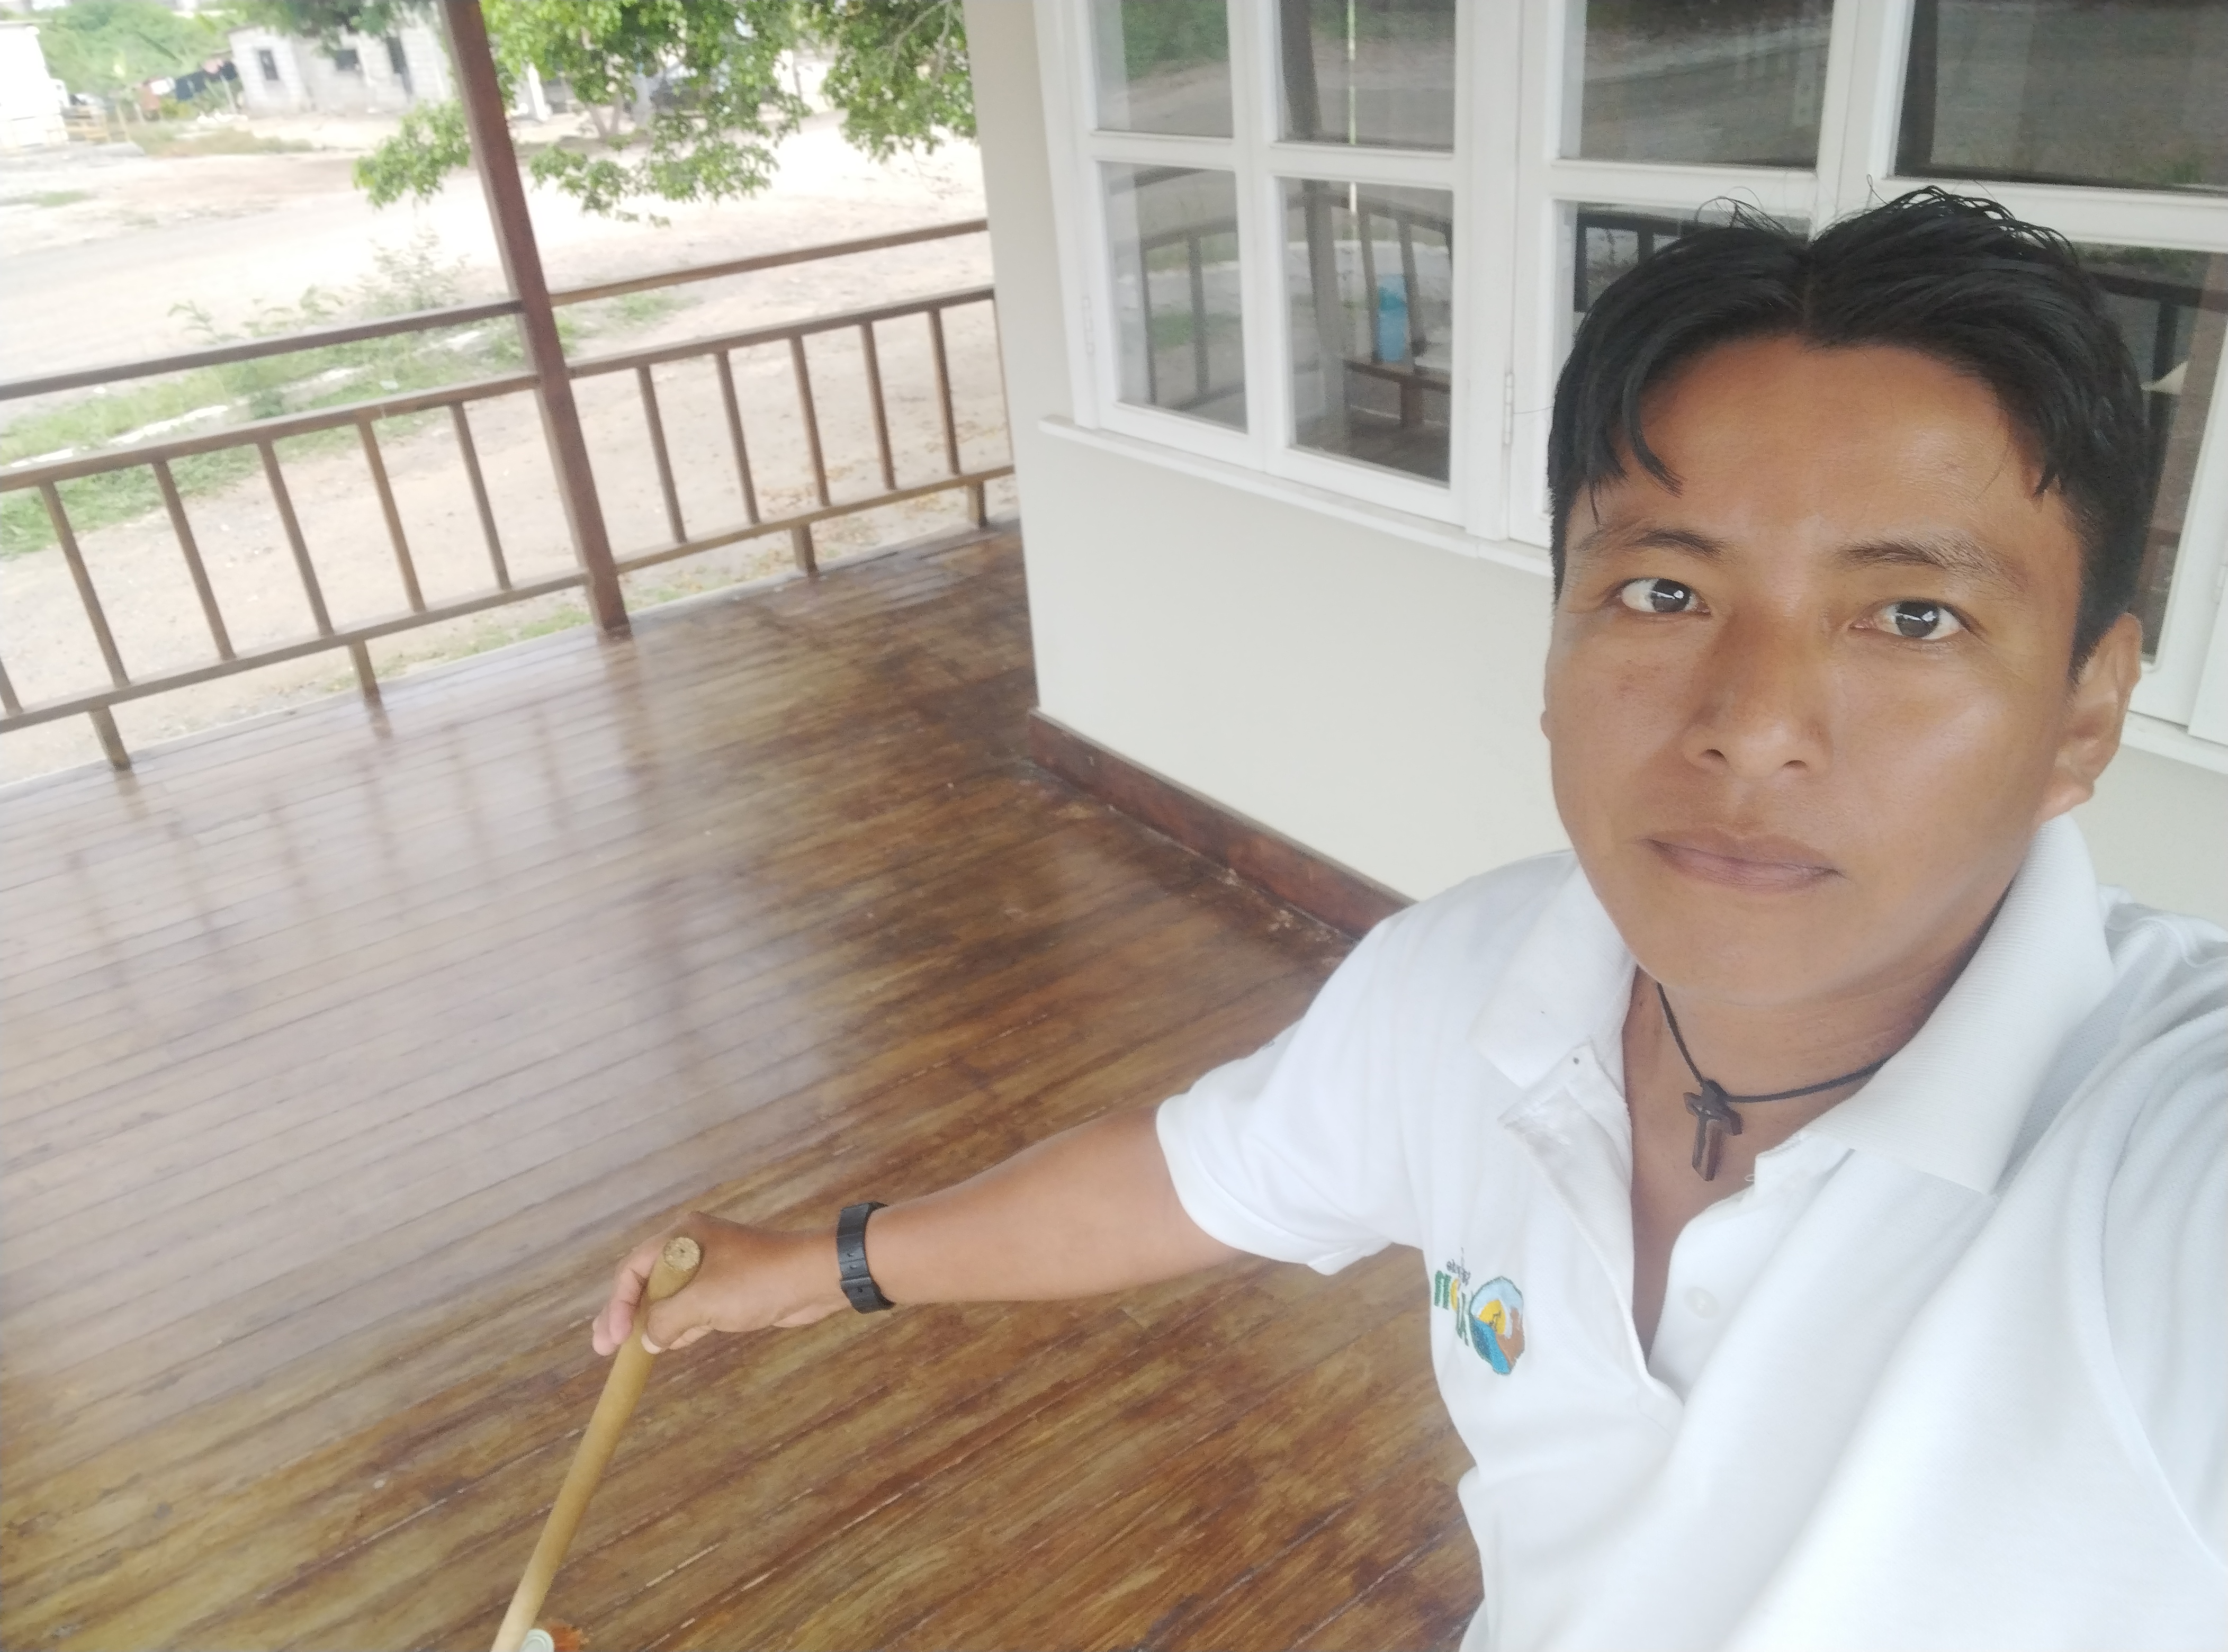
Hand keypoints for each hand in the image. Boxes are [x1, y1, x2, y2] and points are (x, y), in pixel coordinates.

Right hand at [590, 1212, 847, 1355]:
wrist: (815, 1280)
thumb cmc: (758, 1282)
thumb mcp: (702, 1303)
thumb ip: (666, 1321)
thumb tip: (647, 1340)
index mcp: (682, 1237)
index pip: (634, 1269)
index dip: (618, 1303)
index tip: (613, 1337)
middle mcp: (692, 1247)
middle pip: (646, 1283)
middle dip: (626, 1315)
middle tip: (605, 1348)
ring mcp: (711, 1268)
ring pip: (669, 1299)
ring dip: (652, 1324)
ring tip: (630, 1352)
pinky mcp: (728, 1288)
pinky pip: (692, 1309)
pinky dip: (679, 1327)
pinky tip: (667, 1346)